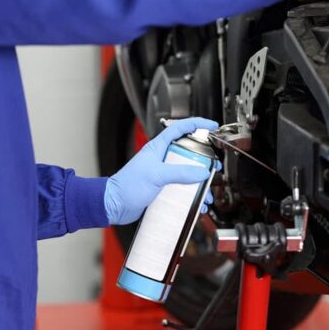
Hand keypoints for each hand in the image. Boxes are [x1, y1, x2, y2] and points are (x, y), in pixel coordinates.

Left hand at [104, 117, 219, 224]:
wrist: (114, 205)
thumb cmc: (127, 186)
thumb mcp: (157, 175)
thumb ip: (181, 172)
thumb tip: (202, 171)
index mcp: (159, 148)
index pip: (181, 128)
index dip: (197, 124)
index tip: (212, 125)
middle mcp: (163, 159)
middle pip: (189, 153)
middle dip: (205, 159)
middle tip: (214, 165)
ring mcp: (164, 174)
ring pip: (188, 174)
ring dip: (200, 183)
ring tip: (207, 191)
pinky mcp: (164, 188)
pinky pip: (183, 189)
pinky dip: (193, 196)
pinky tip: (197, 203)